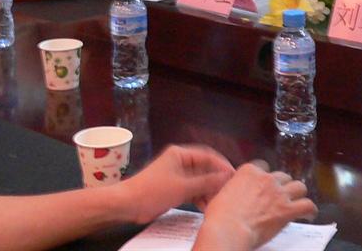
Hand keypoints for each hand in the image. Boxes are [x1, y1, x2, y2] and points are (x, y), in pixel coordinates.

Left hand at [114, 145, 233, 225]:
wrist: (127, 205)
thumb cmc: (151, 191)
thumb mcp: (183, 187)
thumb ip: (206, 182)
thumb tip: (226, 176)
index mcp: (180, 154)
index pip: (208, 155)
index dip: (222, 165)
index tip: (233, 176)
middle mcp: (179, 162)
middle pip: (204, 169)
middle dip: (215, 180)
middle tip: (227, 191)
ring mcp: (176, 175)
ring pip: (199, 181)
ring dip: (207, 191)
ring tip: (217, 202)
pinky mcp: (173, 188)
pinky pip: (191, 190)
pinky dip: (199, 197)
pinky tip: (205, 206)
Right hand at [196, 162, 315, 250]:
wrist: (228, 229)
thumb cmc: (220, 216)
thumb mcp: (220, 193)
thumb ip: (232, 188)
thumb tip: (231, 193)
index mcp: (249, 172)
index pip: (263, 166)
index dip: (265, 176)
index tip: (264, 183)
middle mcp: (267, 179)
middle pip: (282, 176)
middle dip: (282, 185)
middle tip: (280, 196)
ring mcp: (279, 193)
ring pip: (299, 186)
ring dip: (298, 194)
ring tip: (297, 201)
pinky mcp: (288, 209)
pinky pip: (307, 205)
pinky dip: (310, 210)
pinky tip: (309, 214)